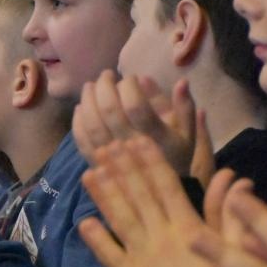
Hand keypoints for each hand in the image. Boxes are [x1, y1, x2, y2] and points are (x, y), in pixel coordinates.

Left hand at [73, 72, 197, 175]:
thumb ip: (184, 106)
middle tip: (106, 75)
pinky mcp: (97, 164)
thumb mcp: (188, 133)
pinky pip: (82, 141)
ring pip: (93, 124)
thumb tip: (179, 81)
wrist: (159, 191)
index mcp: (156, 138)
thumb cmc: (175, 155)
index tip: (130, 77)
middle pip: (110, 111)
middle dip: (105, 86)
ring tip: (90, 86)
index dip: (129, 86)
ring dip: (88, 100)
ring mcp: (111, 158)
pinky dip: (78, 122)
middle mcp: (131, 148)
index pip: (136, 106)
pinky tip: (80, 108)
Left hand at [78, 137, 242, 266]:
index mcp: (188, 227)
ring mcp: (142, 258)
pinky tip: (85, 221)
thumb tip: (234, 178)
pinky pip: (109, 256)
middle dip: (121, 169)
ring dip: (104, 195)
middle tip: (106, 146)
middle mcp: (161, 237)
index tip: (135, 139)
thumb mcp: (236, 247)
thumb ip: (227, 212)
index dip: (149, 161)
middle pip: (138, 196)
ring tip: (89, 172)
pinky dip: (97, 239)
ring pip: (120, 219)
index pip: (165, 185)